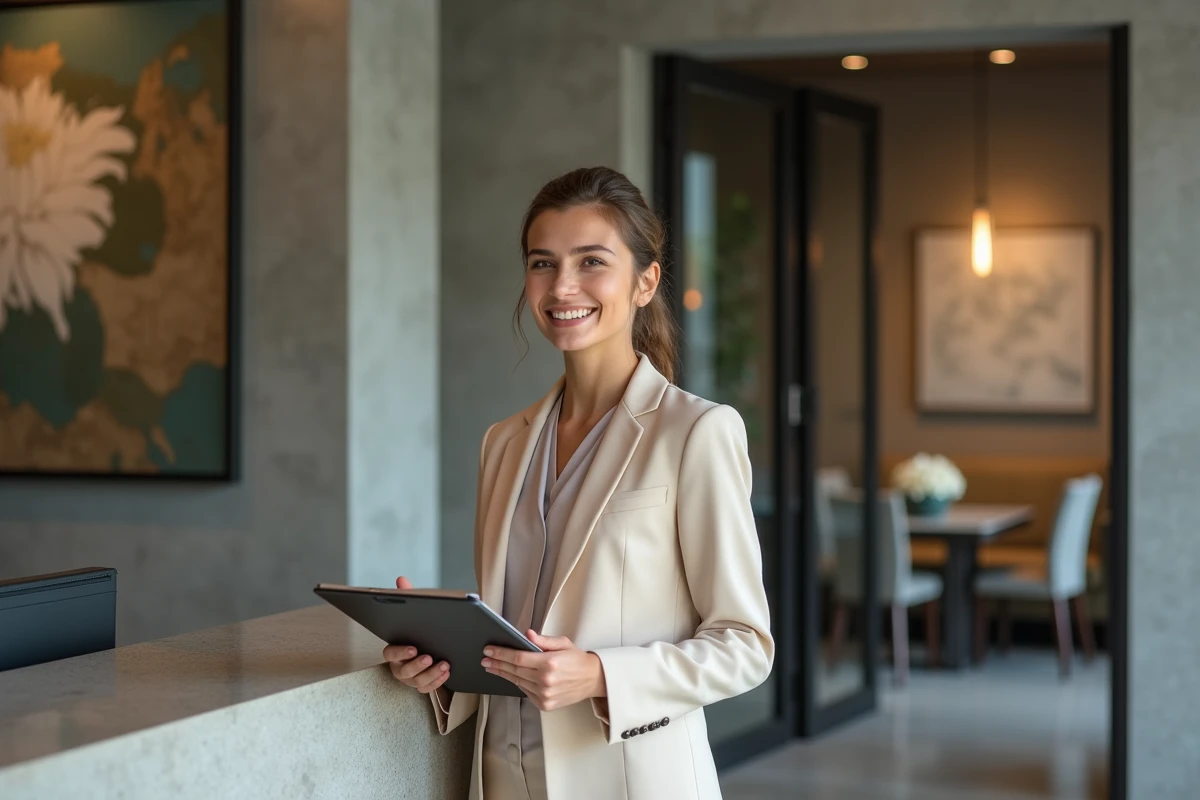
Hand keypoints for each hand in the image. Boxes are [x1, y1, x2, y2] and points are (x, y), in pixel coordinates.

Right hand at [381, 576, 450, 693]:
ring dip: (431, 674)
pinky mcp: (421, 684)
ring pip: (417, 682)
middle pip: (404, 671)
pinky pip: (427, 688)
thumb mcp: (411, 614)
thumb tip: (401, 580)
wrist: (424, 646)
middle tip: (429, 656)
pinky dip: (437, 681)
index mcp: (393, 651)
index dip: (400, 652)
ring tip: (444, 664)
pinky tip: (447, 672)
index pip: (390, 653)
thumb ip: (406, 597)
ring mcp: (410, 678)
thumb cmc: (415, 631)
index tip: (413, 648)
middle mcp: (399, 667)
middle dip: (417, 665)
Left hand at [482, 630, 605, 711]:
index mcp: (549, 663)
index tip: (489, 650)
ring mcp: (545, 695)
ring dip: (503, 674)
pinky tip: (510, 676)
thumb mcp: (563, 643)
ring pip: (517, 682)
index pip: (518, 658)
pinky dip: (517, 683)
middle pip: (514, 670)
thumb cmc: (577, 660)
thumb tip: (527, 635)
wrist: (592, 680)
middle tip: (485, 659)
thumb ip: (543, 640)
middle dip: (497, 663)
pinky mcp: (545, 704)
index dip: (501, 653)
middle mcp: (545, 681)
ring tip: (492, 667)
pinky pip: (525, 692)